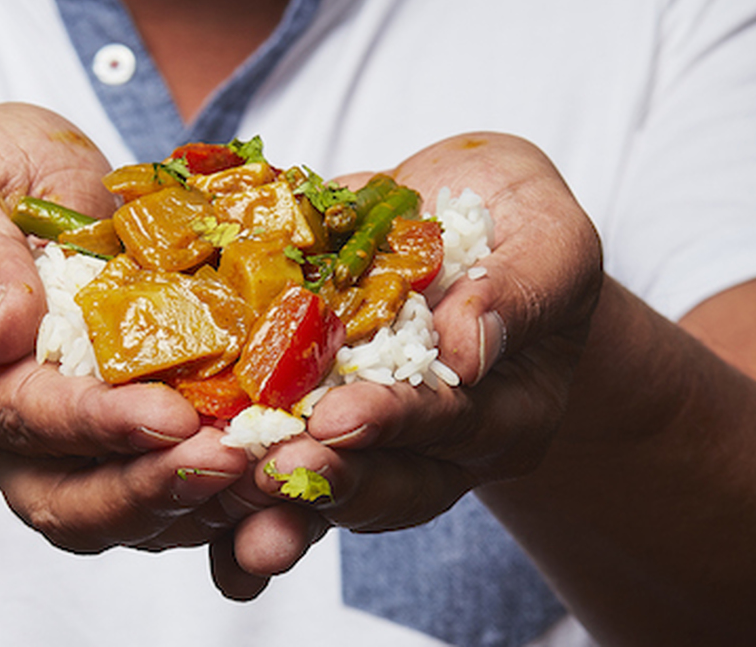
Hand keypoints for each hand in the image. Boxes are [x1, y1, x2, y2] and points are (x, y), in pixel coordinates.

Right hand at [0, 103, 247, 552]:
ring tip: (259, 475)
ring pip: (111, 519)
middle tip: (232, 460)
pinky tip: (263, 476)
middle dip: (150, 490)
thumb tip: (3, 328)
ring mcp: (52, 451)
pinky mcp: (107, 448)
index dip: (93, 424)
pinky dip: (208, 502)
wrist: (4, 214)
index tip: (172, 415)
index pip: (14, 415)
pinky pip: (152, 502)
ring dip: (188, 508)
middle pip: (62, 501)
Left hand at [212, 132, 602, 593]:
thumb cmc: (516, 218)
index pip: (455, 424)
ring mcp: (381, 446)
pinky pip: (287, 478)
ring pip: (334, 494)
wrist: (463, 215)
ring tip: (227, 509)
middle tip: (267, 470)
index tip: (341, 417)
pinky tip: (209, 539)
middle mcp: (445, 448)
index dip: (396, 422)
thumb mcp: (546, 236)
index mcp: (511, 408)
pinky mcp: (322, 430)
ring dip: (279, 507)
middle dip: (327, 478)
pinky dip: (246, 509)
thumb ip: (522, 290)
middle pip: (391, 484)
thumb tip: (469, 353)